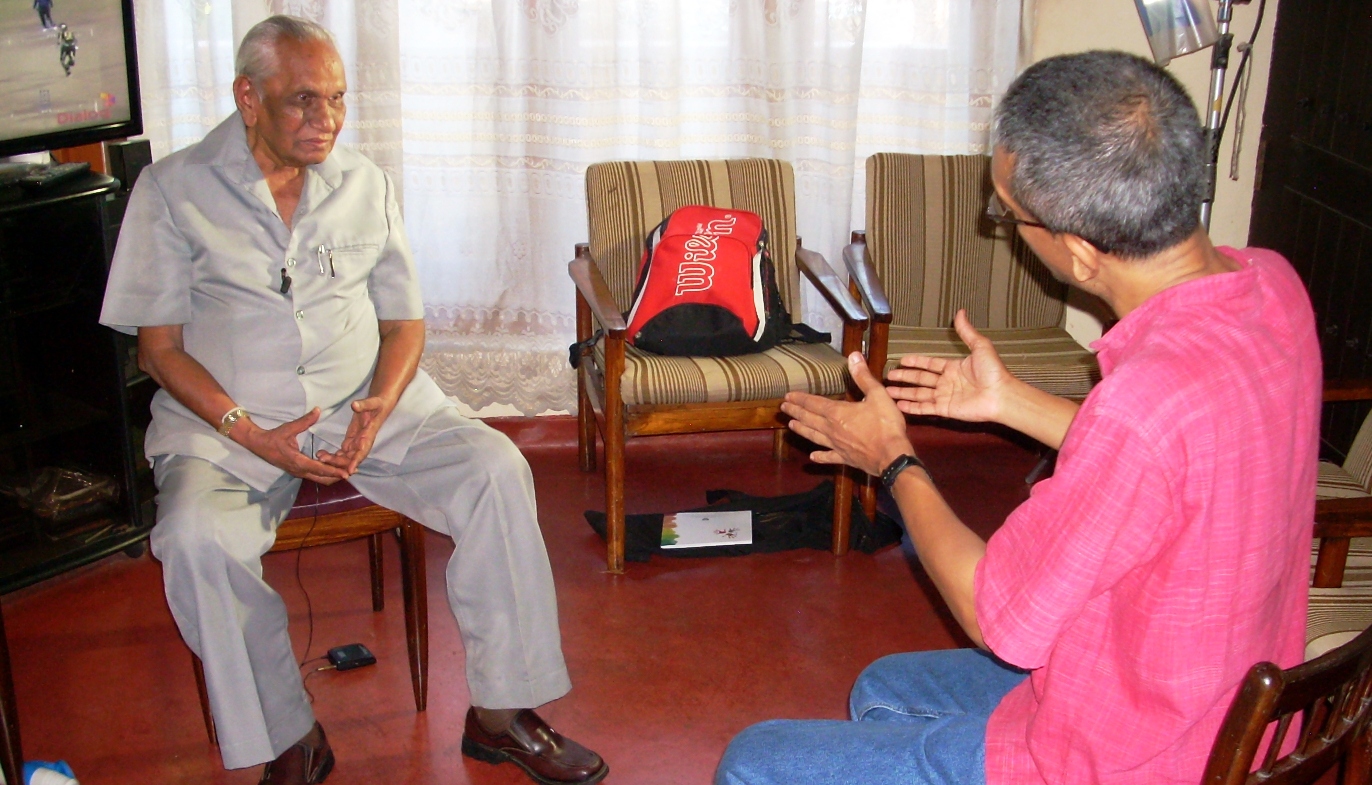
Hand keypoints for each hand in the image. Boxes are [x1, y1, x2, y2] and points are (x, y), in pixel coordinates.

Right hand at [235, 408, 349, 484]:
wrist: (258, 445)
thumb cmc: (273, 437)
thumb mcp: (288, 428)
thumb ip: (304, 420)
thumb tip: (318, 409)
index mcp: (297, 461)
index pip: (319, 469)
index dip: (334, 471)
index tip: (347, 473)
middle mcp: (299, 470)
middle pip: (322, 478)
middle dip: (337, 476)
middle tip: (353, 471)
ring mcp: (298, 472)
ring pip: (319, 478)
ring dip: (332, 476)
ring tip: (347, 470)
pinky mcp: (298, 471)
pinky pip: (315, 475)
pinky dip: (326, 474)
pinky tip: (335, 468)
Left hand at [315, 396, 391, 474]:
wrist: (379, 406)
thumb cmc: (377, 405)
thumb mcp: (373, 403)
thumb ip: (364, 405)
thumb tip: (354, 405)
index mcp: (368, 436)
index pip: (363, 451)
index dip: (356, 461)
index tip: (350, 470)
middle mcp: (362, 443)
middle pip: (351, 458)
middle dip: (339, 462)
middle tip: (323, 460)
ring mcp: (356, 443)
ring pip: (345, 457)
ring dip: (334, 460)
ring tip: (320, 457)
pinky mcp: (351, 441)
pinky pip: (342, 452)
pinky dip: (333, 456)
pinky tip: (322, 455)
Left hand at [779, 353, 913, 476]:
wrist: (892, 457)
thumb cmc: (886, 425)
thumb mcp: (878, 395)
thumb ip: (863, 376)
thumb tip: (853, 356)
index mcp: (838, 413)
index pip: (814, 403)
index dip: (800, 399)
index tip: (788, 396)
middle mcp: (832, 429)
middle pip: (809, 419)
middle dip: (795, 412)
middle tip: (783, 408)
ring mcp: (837, 445)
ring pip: (814, 436)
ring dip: (802, 430)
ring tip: (791, 425)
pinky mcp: (844, 459)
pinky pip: (828, 457)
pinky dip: (819, 456)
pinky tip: (812, 456)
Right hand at [885, 309, 1014, 422]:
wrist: (1000, 395)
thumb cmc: (993, 372)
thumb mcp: (980, 346)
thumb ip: (967, 331)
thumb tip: (961, 312)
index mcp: (953, 368)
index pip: (930, 364)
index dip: (917, 362)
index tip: (903, 360)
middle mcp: (947, 382)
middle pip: (921, 379)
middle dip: (905, 377)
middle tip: (890, 375)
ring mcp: (945, 397)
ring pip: (919, 394)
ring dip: (904, 392)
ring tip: (888, 391)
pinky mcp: (945, 410)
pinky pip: (925, 408)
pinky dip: (912, 407)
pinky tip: (899, 405)